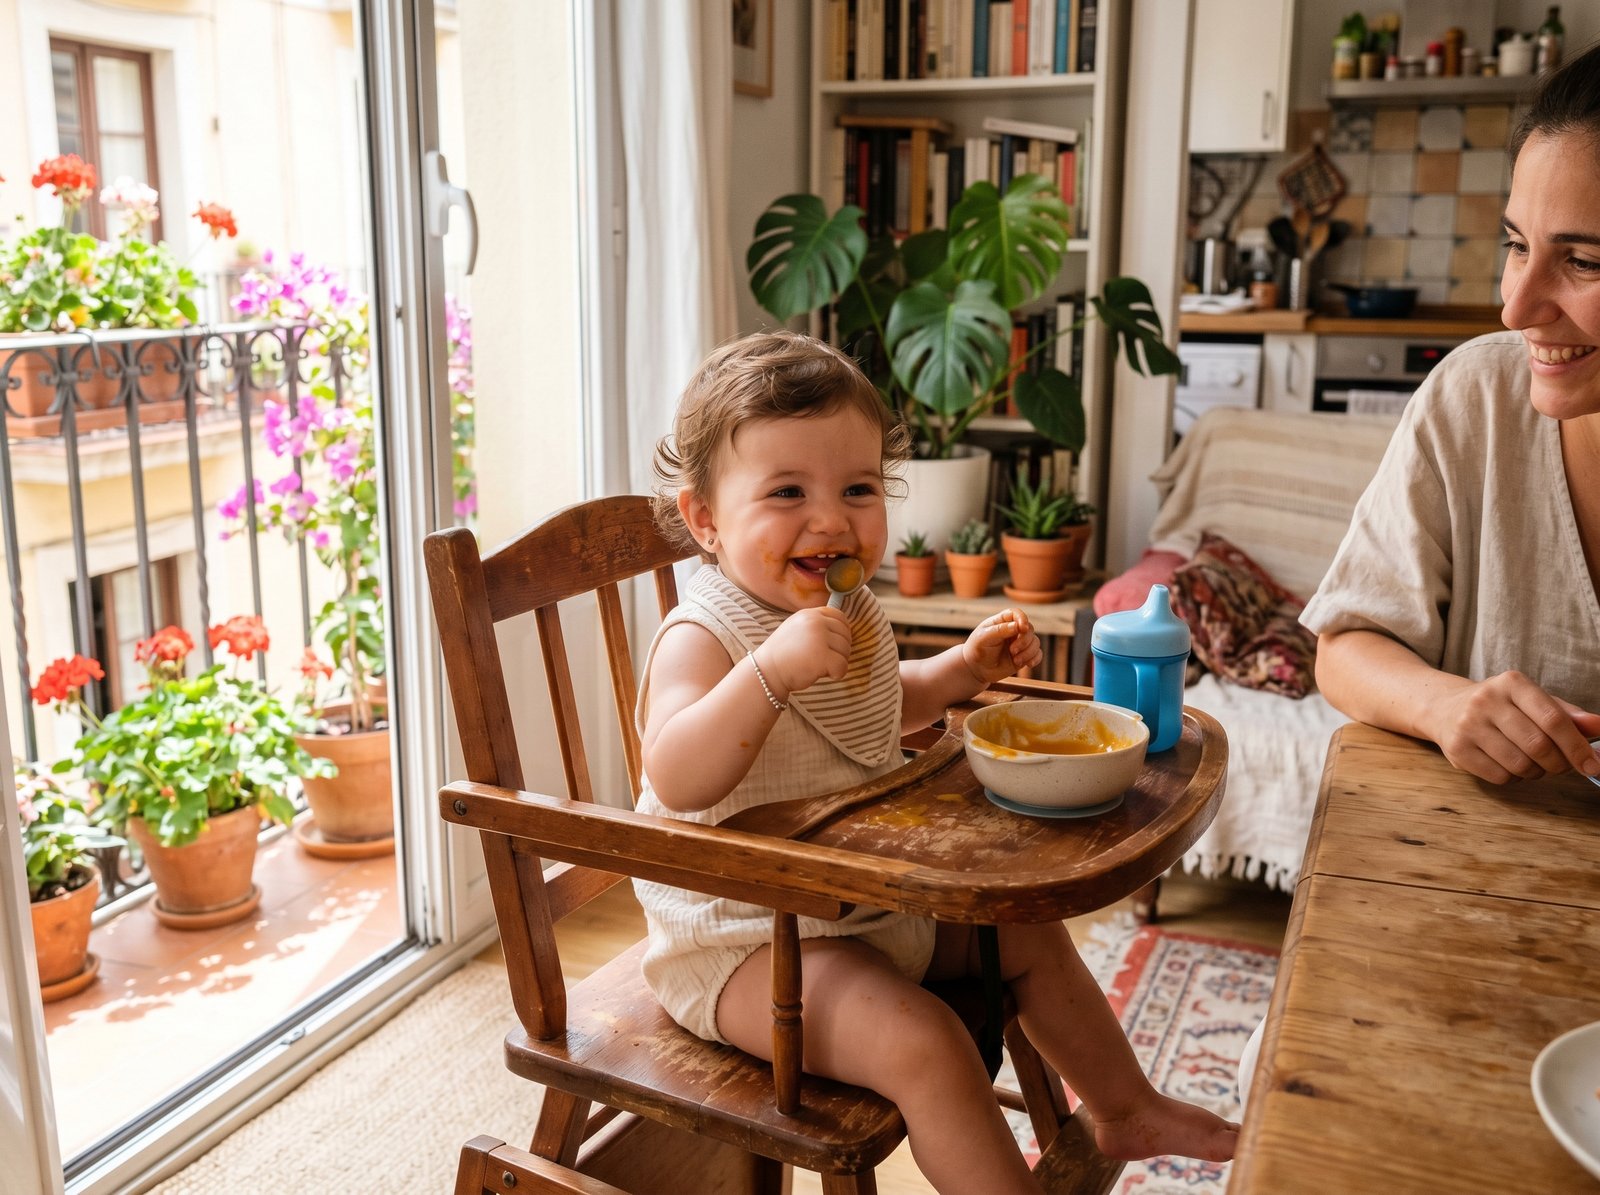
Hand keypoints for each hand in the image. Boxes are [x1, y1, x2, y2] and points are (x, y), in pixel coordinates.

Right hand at [754, 606, 852, 700]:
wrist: (767, 671)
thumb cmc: (783, 655)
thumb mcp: (797, 629)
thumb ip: (816, 625)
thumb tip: (843, 629)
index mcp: (810, 614)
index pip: (840, 617)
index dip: (843, 632)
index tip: (834, 645)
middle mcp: (815, 622)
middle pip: (845, 635)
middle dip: (840, 650)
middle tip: (824, 660)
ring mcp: (818, 637)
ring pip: (845, 651)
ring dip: (837, 662)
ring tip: (819, 666)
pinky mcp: (822, 656)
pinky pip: (843, 665)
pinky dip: (837, 674)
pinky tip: (824, 675)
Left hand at [963, 608, 1042, 683]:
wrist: (976, 669)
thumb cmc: (977, 649)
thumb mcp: (984, 638)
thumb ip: (999, 630)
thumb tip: (1017, 626)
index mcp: (1002, 621)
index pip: (1016, 613)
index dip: (1022, 618)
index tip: (1022, 628)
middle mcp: (1013, 630)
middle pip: (1029, 629)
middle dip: (1024, 641)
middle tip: (1012, 651)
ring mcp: (1019, 643)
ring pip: (1035, 642)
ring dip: (1028, 652)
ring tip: (1016, 661)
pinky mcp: (1024, 655)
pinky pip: (1038, 654)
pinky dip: (1034, 659)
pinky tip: (1026, 664)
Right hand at [1418, 670, 1599, 784]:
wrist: (1444, 708)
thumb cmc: (1500, 706)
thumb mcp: (1532, 700)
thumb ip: (1567, 714)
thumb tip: (1598, 727)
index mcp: (1512, 683)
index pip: (1553, 719)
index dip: (1577, 746)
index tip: (1593, 765)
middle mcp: (1486, 700)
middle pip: (1538, 746)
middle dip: (1558, 763)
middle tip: (1561, 766)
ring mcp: (1468, 725)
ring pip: (1520, 765)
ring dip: (1535, 772)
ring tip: (1531, 762)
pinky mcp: (1457, 749)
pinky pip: (1500, 776)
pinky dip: (1513, 777)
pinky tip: (1508, 764)